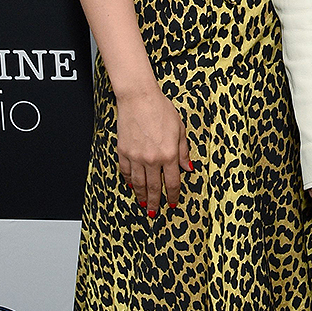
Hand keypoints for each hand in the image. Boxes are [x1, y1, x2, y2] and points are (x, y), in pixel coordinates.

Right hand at [116, 85, 190, 217]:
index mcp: (169, 154)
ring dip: (141, 195)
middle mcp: (152, 159)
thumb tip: (188, 168)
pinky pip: (126, 171)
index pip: (172, 182)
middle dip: (155, 202)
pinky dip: (129, 181)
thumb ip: (184, 151)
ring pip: (138, 183)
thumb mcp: (180, 129)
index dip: (173, 195)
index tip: (172, 203)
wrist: (138, 98)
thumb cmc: (161, 109)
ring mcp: (136, 156)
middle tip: (155, 212)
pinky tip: (132, 186)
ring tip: (143, 204)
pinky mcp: (123, 151)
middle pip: (154, 187)